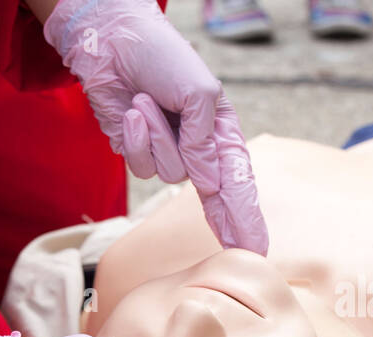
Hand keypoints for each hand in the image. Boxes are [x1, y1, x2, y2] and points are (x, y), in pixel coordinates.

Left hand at [43, 0, 268, 254]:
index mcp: (221, 131)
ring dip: (157, 135)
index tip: (257, 247)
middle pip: (216, 199)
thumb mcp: (199, 91)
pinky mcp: (138, 154)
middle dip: (229, 224)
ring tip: (148, 100)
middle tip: (243, 254)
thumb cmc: (164, 59)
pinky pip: (141, 166)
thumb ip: (204, 140)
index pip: (239, 180)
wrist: (115, 46)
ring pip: (170, 173)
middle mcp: (198, 148)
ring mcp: (167, 153)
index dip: (247, 215)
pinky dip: (136, 137)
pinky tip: (133, 110)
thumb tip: (208, 182)